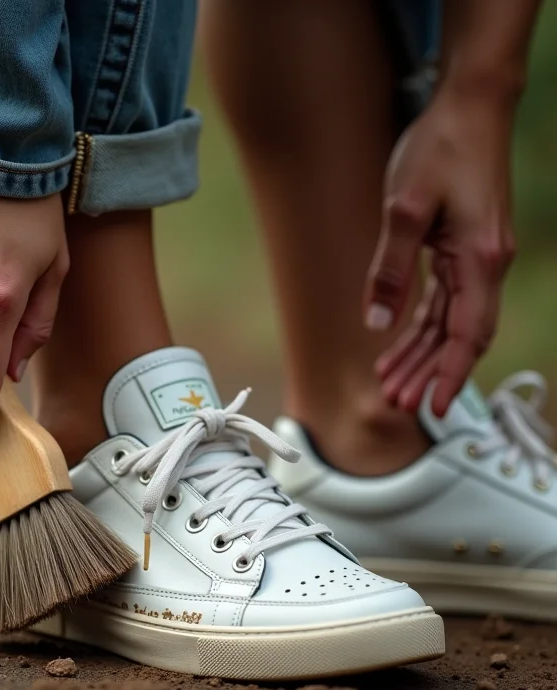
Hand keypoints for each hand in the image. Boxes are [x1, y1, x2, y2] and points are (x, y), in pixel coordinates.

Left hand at [364, 88, 515, 416]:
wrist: (470, 106)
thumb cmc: (441, 148)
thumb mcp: (405, 208)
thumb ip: (391, 268)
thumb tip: (378, 322)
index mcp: (480, 258)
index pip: (467, 333)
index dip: (448, 374)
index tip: (432, 408)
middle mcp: (486, 265)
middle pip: (458, 335)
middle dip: (427, 371)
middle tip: (396, 403)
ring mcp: (478, 259)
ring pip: (450, 322)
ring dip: (421, 353)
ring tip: (391, 383)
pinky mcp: (464, 251)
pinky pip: (444, 301)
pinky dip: (421, 325)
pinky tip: (398, 343)